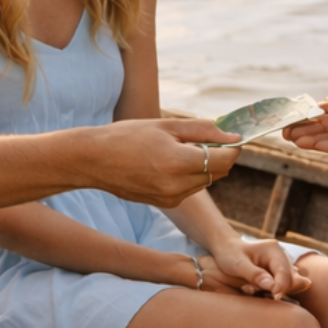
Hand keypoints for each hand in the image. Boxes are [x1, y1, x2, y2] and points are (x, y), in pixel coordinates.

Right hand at [89, 119, 238, 207]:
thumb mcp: (166, 125)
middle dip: (219, 155)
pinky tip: (167, 163)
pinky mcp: (165, 203)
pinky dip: (189, 175)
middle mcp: (177, 185)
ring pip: (206, 181)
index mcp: (177, 162)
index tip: (230, 136)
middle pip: (219, 172)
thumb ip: (204, 130)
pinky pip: (190, 188)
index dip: (233, 147)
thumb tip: (234, 137)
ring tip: (178, 149)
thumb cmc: (127, 136)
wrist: (94, 160)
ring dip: (204, 165)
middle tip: (202, 139)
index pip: (225, 159)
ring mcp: (171, 197)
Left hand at [209, 239, 309, 297]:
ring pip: (287, 286)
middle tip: (250, 290)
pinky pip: (280, 288)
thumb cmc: (230, 254)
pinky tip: (252, 289)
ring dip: (271, 292)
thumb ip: (254, 274)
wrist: (226, 250)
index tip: (273, 297)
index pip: (284, 272)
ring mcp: (281, 266)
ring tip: (247, 288)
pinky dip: (269, 292)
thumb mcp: (238, 264)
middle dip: (275, 290)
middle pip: (290, 280)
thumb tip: (271, 286)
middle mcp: (282, 257)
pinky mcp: (277, 275)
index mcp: (274, 250)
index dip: (281, 286)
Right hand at [284, 74, 327, 153]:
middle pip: (320, 126)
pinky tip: (311, 144)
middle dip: (302, 129)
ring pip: (327, 138)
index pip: (319, 111)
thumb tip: (322, 106)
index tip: (288, 116)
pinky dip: (326, 146)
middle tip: (284, 131)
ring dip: (310, 140)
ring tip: (293, 139)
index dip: (304, 114)